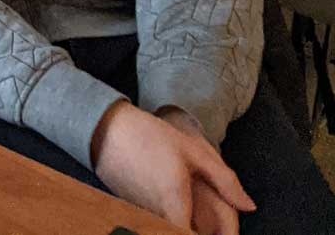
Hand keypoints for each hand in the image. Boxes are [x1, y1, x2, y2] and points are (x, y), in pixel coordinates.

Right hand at [90, 102, 252, 233]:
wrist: (102, 127)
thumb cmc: (149, 136)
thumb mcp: (193, 151)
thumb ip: (225, 181)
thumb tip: (249, 206)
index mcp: (176, 204)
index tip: (221, 232)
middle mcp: (156, 216)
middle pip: (180, 233)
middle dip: (197, 230)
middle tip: (213, 225)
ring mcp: (140, 214)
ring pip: (166, 228)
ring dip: (182, 224)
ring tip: (194, 211)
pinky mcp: (128, 209)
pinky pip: (153, 221)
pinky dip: (165, 219)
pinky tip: (168, 200)